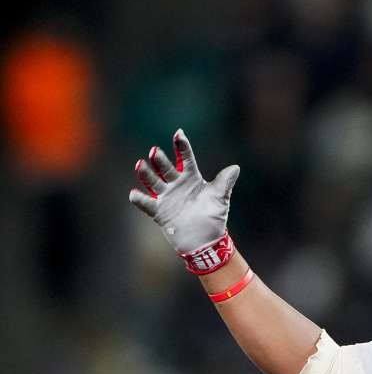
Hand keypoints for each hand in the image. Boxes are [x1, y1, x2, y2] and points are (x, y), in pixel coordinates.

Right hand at [129, 130, 239, 268]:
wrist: (206, 240)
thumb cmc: (214, 217)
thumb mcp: (220, 198)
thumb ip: (224, 182)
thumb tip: (235, 168)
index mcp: (192, 178)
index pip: (186, 158)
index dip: (182, 146)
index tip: (178, 133)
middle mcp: (177, 185)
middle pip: (166, 168)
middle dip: (160, 160)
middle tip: (155, 151)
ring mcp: (166, 197)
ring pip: (153, 182)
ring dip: (146, 174)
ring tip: (140, 165)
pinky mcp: (159, 211)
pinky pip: (147, 203)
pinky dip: (139, 199)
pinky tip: (133, 194)